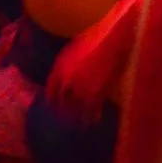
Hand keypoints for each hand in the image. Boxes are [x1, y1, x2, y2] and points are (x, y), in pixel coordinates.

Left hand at [46, 0, 145, 118]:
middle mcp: (66, 81)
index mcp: (59, 68)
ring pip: (75, 111)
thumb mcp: (73, 49)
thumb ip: (65, 64)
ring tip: (80, 124)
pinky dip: (93, 117)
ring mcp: (81, 89)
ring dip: (78, 118)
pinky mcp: (96, 95)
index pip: (50, 90)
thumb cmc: (94, 38)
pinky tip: (95, 120)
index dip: (51, 100)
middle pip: (61, 104)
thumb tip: (63, 74)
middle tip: (65, 119)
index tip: (53, 106)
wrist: (112, 40)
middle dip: (62, 112)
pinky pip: (92, 112)